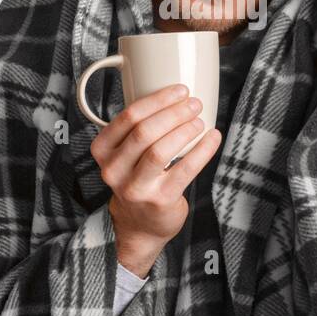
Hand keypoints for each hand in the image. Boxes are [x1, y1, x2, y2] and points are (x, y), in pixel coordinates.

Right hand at [89, 83, 222, 277]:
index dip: (157, 100)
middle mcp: (113, 170)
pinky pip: (184, 169)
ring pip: (160, 150)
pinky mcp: (160, 200)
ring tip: (200, 120)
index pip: (128, 117)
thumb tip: (175, 97)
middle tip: (194, 104)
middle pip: (144, 131)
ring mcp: (135, 187)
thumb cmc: (138, 178)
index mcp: (103, 150)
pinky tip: (213, 137)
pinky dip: (202, 150)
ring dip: (184, 130)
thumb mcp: (125, 154)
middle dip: (173, 112)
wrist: (140, 225)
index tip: (179, 90)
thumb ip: (138, 129)